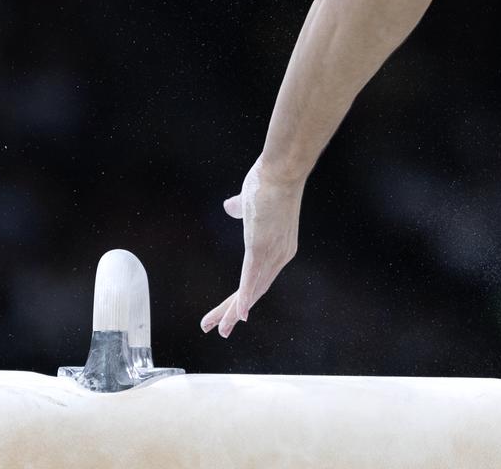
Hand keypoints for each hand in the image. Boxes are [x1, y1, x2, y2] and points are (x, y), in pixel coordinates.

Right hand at [199, 157, 300, 338]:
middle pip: (255, 291)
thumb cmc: (267, 181)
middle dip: (234, 311)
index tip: (232, 313)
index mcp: (278, 247)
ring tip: (219, 329)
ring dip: (233, 311)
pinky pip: (251, 279)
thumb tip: (229, 206)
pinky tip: (237, 317)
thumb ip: (240, 208)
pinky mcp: (261, 248)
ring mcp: (272, 253)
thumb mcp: (250, 201)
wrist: (281, 169)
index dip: (244, 296)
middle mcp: (279, 255)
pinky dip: (244, 299)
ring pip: (251, 290)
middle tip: (219, 331)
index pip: (258, 278)